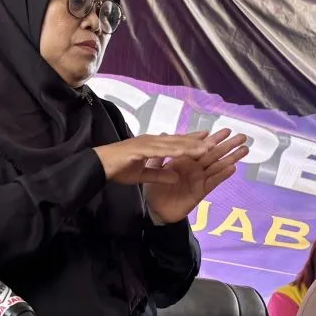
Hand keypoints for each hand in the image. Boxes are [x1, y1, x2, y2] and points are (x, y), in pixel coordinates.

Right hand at [94, 132, 212, 185]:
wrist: (98, 165)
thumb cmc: (118, 168)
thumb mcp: (143, 175)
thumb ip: (160, 174)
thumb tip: (176, 176)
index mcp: (152, 146)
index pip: (176, 142)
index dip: (192, 140)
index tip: (208, 139)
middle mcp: (152, 141)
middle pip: (179, 141)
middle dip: (198, 141)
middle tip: (217, 140)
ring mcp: (146, 143)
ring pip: (173, 144)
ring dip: (191, 145)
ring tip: (207, 147)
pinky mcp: (140, 149)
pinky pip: (161, 151)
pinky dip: (174, 151)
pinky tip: (186, 152)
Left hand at [144, 128, 248, 222]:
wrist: (153, 210)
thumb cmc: (154, 190)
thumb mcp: (153, 168)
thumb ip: (160, 152)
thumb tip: (163, 134)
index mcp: (185, 161)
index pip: (201, 147)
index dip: (214, 138)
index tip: (227, 130)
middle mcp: (195, 169)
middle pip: (214, 154)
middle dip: (228, 145)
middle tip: (243, 136)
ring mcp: (199, 180)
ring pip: (217, 166)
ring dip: (231, 158)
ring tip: (244, 150)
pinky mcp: (200, 192)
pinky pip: (212, 182)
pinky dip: (222, 175)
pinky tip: (232, 168)